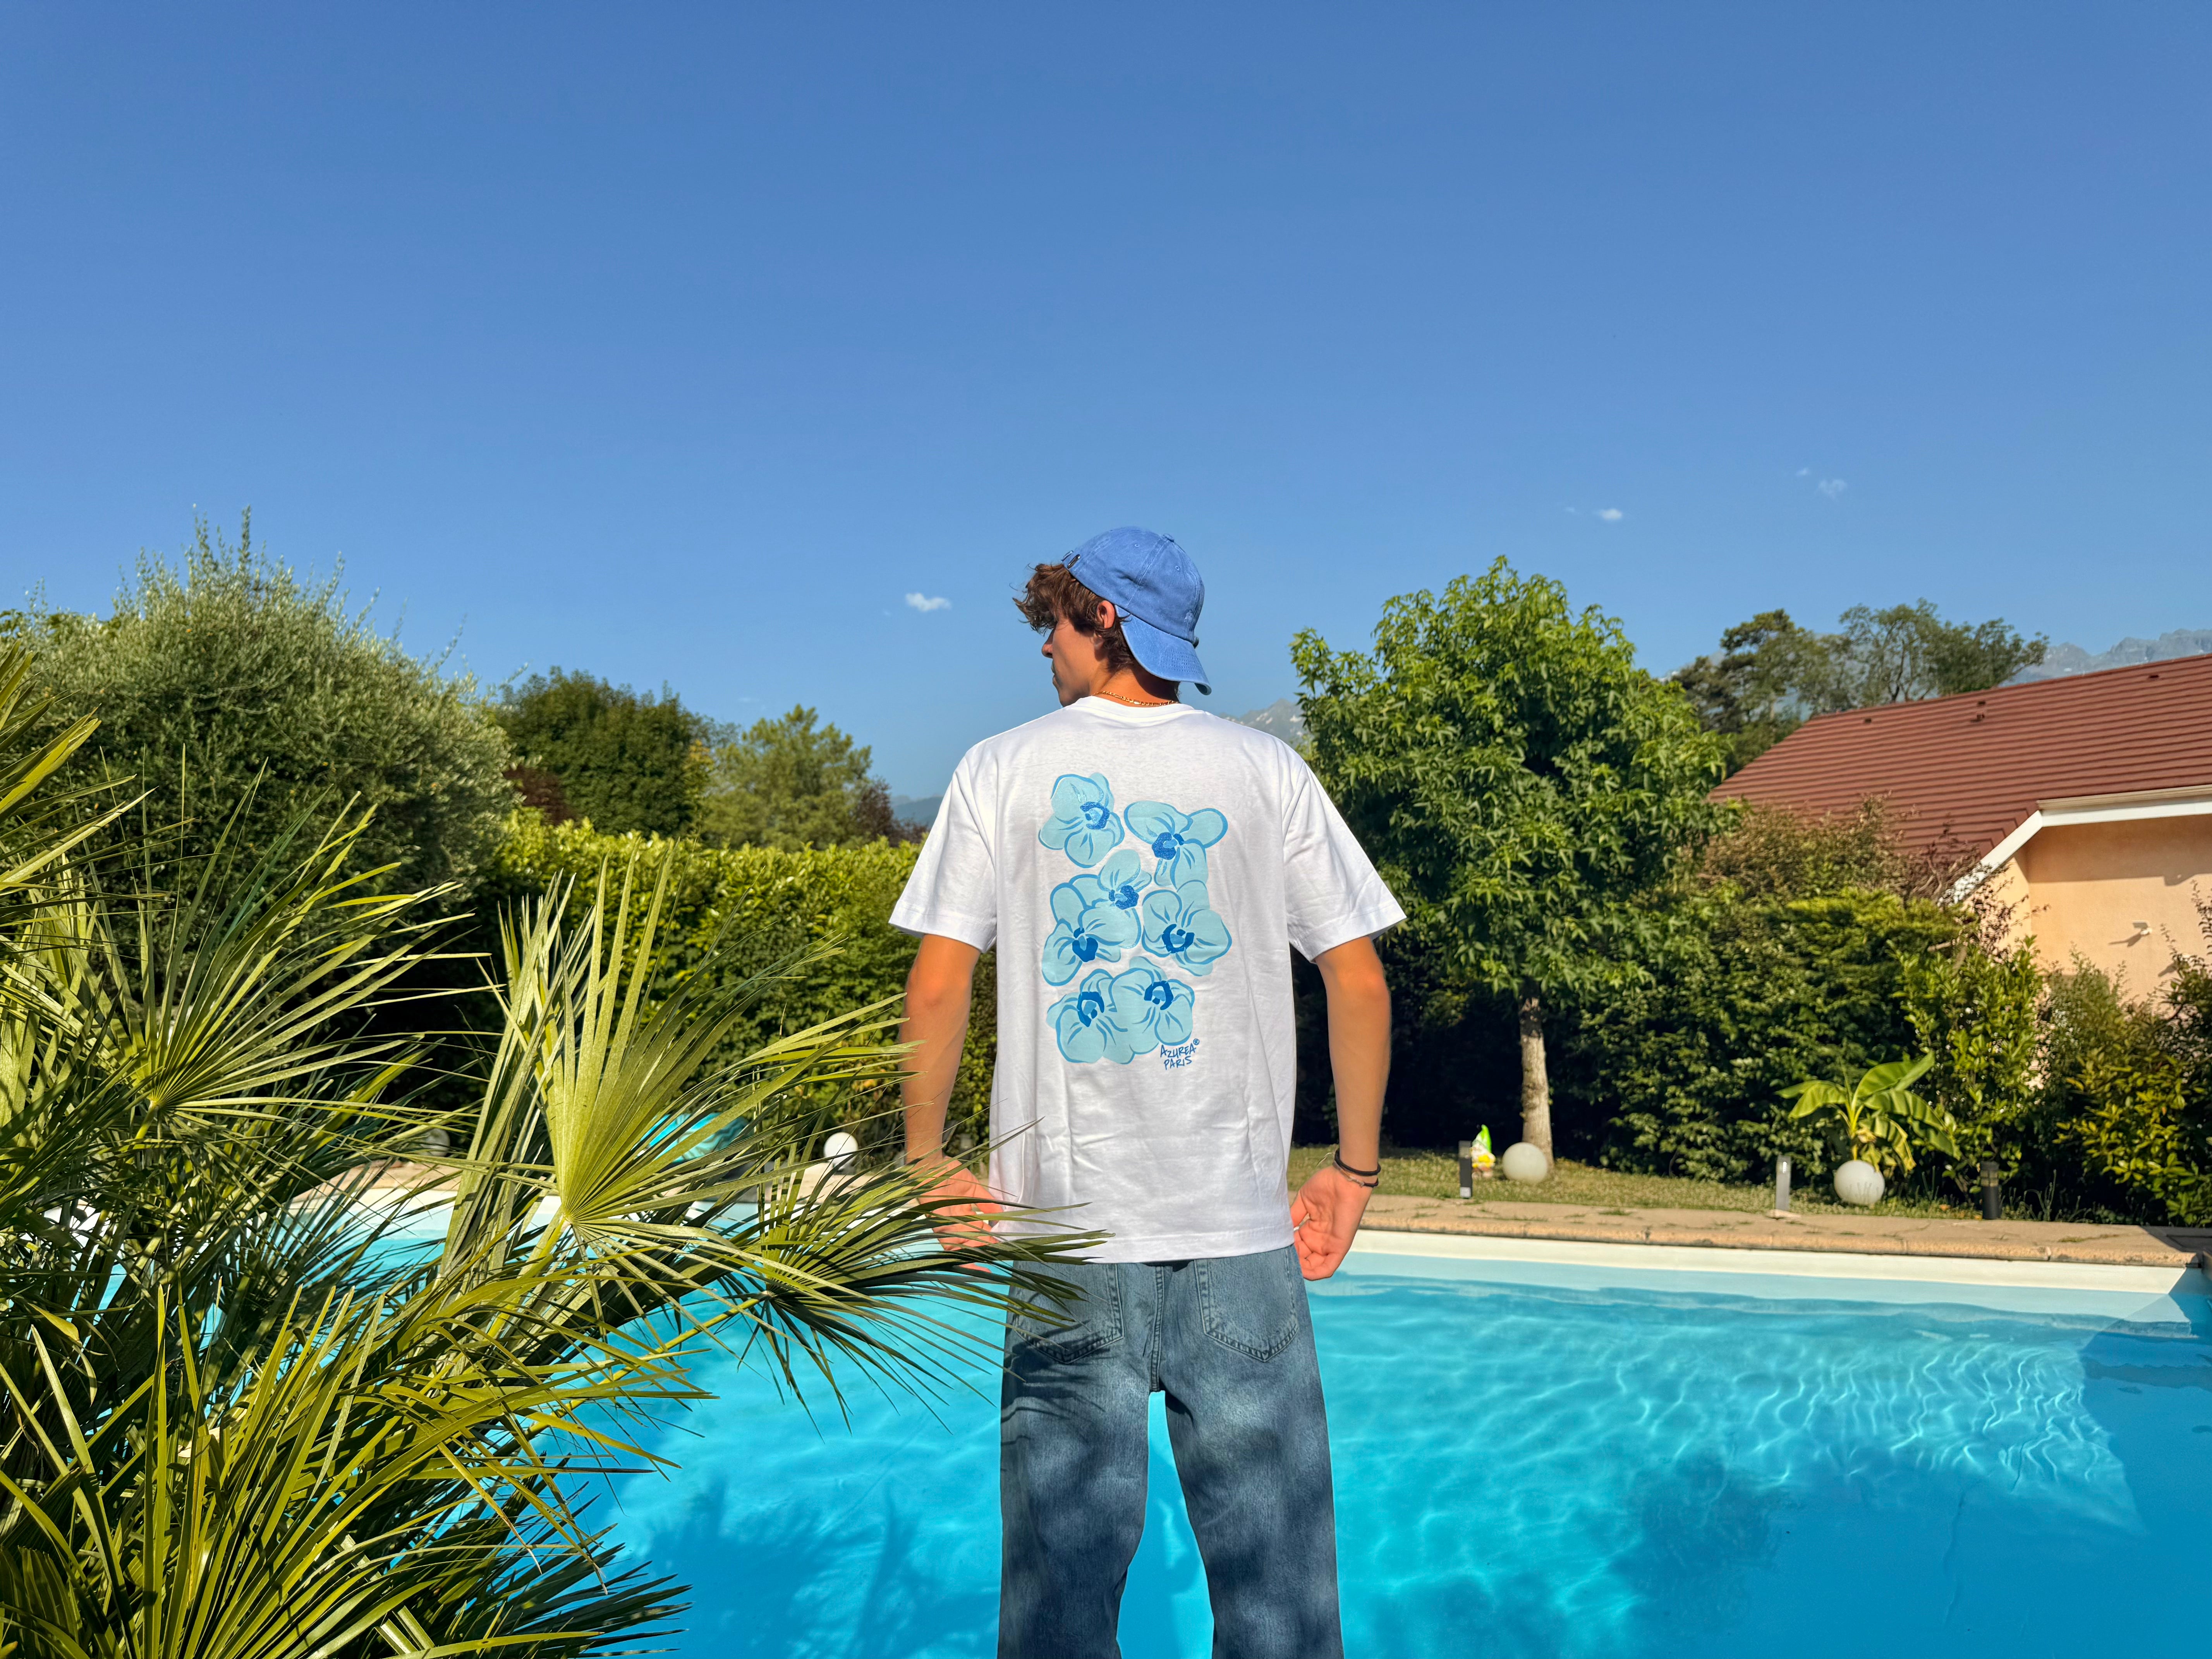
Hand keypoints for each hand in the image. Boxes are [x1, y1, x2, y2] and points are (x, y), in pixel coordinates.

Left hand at [909, 1153, 1003, 1253]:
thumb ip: (987, 1201)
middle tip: (994, 1251)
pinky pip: (947, 1240)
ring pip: (961, 1242)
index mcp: (965, 1212)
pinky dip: (958, 1248)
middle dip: (983, 1246)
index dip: (989, 1237)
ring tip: (985, 1253)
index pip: (979, 1229)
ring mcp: (946, 1223)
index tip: (999, 1242)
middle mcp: (956, 1220)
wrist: (933, 1165)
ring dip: (973, 1249)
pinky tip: (968, 1252)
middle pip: (971, 1238)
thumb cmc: (952, 1173)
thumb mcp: (974, 1188)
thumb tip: (1001, 1214)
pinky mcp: (937, 1223)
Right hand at [1290, 1163, 1373, 1280]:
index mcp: (1311, 1229)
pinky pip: (1328, 1267)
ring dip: (1300, 1269)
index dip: (1286, 1249)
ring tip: (1288, 1265)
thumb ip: (1293, 1216)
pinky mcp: (1339, 1247)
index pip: (1296, 1246)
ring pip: (1313, 1266)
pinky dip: (1315, 1273)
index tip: (1274, 1247)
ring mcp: (1329, 1244)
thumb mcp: (1304, 1200)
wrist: (1345, 1178)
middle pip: (1303, 1258)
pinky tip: (1303, 1272)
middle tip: (1279, 1257)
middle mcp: (1320, 1239)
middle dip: (1291, 1261)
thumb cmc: (1327, 1185)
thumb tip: (1279, 1228)